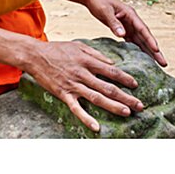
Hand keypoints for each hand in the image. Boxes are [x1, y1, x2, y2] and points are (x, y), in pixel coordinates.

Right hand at [25, 40, 142, 132]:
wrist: (34, 55)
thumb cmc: (56, 49)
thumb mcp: (78, 46)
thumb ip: (96, 55)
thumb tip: (112, 63)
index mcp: (87, 61)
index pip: (111, 71)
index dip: (125, 78)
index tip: (135, 85)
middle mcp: (83, 74)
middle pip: (108, 87)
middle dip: (126, 97)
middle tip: (140, 105)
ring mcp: (73, 85)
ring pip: (97, 98)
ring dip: (113, 106)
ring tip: (127, 112)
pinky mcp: (63, 94)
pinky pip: (76, 108)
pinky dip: (86, 118)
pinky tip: (96, 127)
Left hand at [85, 0, 166, 66]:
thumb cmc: (98, 2)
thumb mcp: (105, 11)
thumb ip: (114, 23)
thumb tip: (123, 35)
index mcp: (130, 14)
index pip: (143, 29)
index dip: (150, 40)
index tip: (157, 50)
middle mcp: (132, 21)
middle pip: (146, 38)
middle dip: (155, 51)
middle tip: (164, 63)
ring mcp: (129, 26)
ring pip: (141, 41)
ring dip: (148, 52)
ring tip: (157, 65)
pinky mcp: (123, 30)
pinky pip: (132, 42)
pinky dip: (138, 50)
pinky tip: (141, 60)